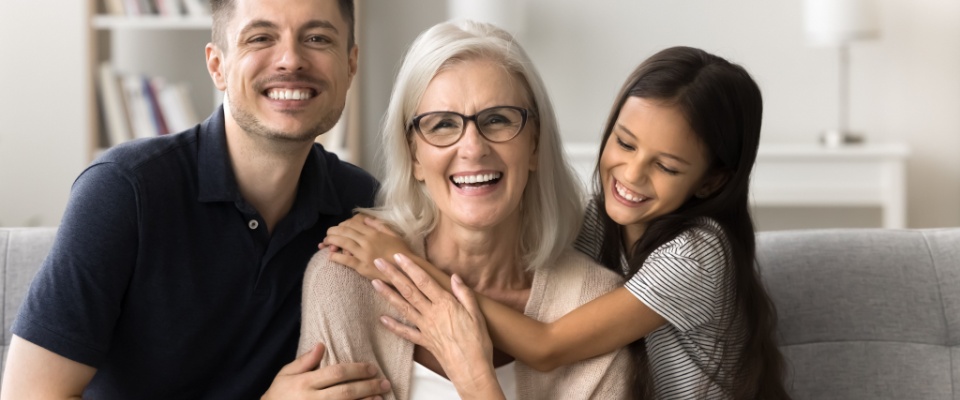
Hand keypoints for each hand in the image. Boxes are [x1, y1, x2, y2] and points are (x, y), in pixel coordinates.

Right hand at [261, 343, 390, 399]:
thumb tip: (321, 345)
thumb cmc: (278, 395)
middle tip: (384, 382)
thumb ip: (304, 361)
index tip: (372, 367)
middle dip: (368, 386)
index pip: (336, 373)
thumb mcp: (285, 375)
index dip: (358, 369)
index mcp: (304, 383)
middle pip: (346, 391)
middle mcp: (312, 399)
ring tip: (381, 396)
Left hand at [321, 214, 408, 281]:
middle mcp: (368, 241)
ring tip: (325, 241)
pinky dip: (336, 257)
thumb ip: (379, 225)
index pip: (353, 224)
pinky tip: (330, 256)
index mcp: (374, 232)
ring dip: (332, 241)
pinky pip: (346, 260)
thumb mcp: (393, 234)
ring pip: (344, 243)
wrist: (407, 270)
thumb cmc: (401, 252)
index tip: (338, 227)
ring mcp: (364, 254)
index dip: (343, 224)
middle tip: (327, 233)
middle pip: (346, 232)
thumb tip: (366, 218)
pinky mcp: (362, 267)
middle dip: (334, 231)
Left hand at [372, 254, 503, 398]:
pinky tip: (382, 319)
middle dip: (393, 275)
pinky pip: (406, 332)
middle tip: (379, 263)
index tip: (398, 256)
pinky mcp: (425, 341)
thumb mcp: (477, 314)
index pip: (424, 281)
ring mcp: (426, 328)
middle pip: (409, 291)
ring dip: (388, 294)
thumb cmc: (478, 342)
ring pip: (403, 308)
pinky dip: (393, 326)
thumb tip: (454, 277)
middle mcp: (432, 314)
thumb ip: (464, 294)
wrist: (472, 369)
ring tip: (374, 283)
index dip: (410, 267)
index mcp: (446, 304)